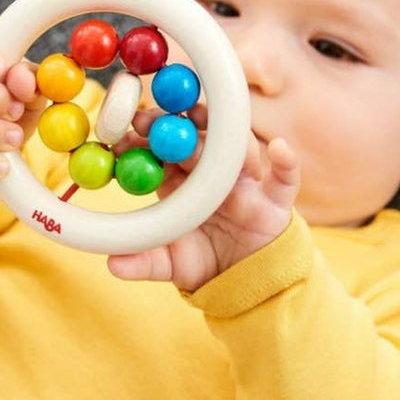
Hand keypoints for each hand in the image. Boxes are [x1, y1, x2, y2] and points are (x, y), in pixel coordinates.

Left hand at [108, 104, 299, 291]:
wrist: (242, 281)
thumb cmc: (201, 261)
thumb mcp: (168, 263)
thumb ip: (142, 261)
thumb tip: (112, 265)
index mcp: (182, 181)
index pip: (163, 150)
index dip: (144, 140)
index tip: (120, 137)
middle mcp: (212, 173)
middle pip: (197, 138)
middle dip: (173, 124)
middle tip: (148, 119)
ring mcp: (245, 182)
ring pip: (238, 148)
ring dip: (222, 134)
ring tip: (201, 122)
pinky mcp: (275, 199)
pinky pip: (286, 177)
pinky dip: (287, 162)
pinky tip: (281, 149)